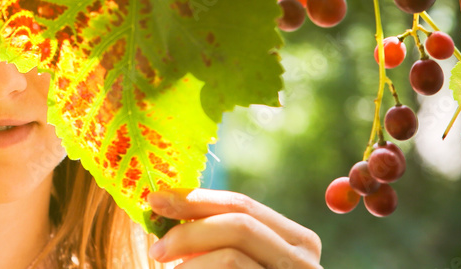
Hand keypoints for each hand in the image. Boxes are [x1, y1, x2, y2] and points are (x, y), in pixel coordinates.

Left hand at [146, 188, 321, 267]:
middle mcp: (305, 262)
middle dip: (189, 228)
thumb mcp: (236, 262)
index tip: (154, 198)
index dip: (196, 198)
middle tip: (156, 247)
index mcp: (295, 241)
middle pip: (240, 223)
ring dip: (191, 259)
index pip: (242, 205)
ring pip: (233, 255)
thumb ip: (213, 237)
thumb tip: (163, 203)